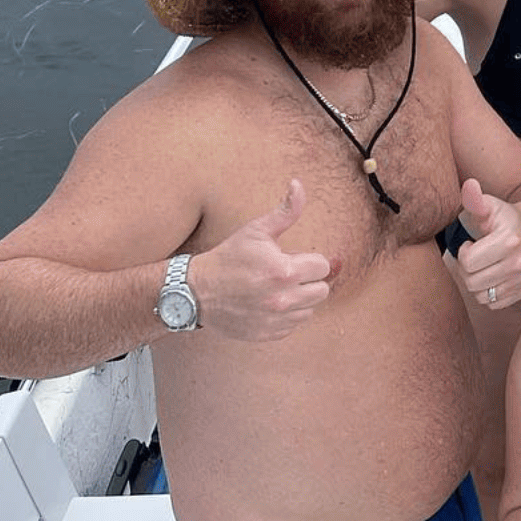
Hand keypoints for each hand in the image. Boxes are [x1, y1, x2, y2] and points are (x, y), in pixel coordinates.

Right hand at [188, 179, 331, 341]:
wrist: (196, 292)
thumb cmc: (228, 258)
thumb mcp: (256, 230)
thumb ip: (285, 211)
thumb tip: (298, 185)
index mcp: (284, 271)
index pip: (323, 267)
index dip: (309, 260)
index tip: (293, 258)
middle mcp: (283, 299)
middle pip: (322, 291)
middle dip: (308, 279)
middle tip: (288, 273)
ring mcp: (276, 320)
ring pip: (310, 309)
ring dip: (300, 299)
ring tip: (277, 288)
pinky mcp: (268, 335)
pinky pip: (294, 325)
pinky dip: (287, 315)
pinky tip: (270, 303)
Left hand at [454, 177, 520, 305]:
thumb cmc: (508, 217)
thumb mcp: (492, 206)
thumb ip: (476, 199)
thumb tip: (469, 187)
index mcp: (509, 240)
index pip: (468, 262)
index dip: (463, 252)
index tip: (470, 243)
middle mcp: (519, 263)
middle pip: (472, 282)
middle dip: (466, 269)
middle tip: (474, 256)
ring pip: (481, 296)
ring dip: (476, 282)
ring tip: (482, 266)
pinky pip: (493, 304)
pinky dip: (488, 293)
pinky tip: (492, 276)